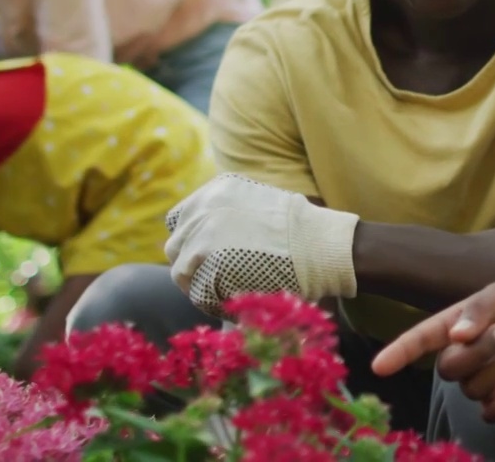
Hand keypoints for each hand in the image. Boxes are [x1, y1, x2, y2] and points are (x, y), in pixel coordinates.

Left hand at [164, 174, 359, 315]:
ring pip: (182, 272)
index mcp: (215, 192)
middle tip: (215, 281)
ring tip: (226, 294)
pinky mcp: (208, 265)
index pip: (180, 220)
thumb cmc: (301, 232)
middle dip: (191, 265)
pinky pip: (198, 293)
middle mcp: (203, 210)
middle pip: (174, 246)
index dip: (191, 241)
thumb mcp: (259, 204)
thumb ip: (228, 214)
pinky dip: (212, 303)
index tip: (206, 256)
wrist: (320, 245)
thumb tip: (207, 240)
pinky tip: (234, 302)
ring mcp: (202, 237)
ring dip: (200, 286)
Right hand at [372, 278, 494, 421]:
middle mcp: (456, 354)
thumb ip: (480, 309)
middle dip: (480, 352)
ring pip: (472, 389)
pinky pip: (489, 413)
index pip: (418, 340)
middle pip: (449, 369)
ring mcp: (476, 377)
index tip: (379, 367)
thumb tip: (457, 335)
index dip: (398, 353)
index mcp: (449, 325)